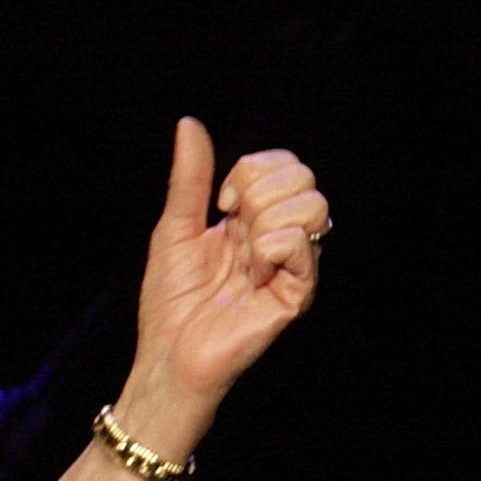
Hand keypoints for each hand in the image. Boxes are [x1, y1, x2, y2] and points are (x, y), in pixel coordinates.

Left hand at [118, 119, 327, 449]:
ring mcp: (293, 264)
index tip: (220, 206)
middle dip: (256, 195)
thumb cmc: (171, 301)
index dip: (248, 173)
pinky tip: (251, 276)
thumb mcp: (175, 228)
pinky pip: (301, 243)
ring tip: (243, 258)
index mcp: (254, 219)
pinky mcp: (298, 291)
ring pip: (311, 204)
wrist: (168, 356)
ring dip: (264, 222)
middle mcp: (280, 237)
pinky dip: (268, 249)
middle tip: (231, 233)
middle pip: (301, 177)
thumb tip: (189, 124)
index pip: (281, 164)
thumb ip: (190, 178)